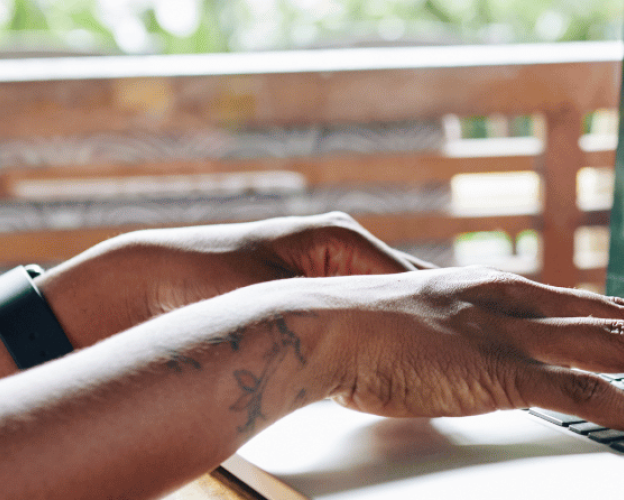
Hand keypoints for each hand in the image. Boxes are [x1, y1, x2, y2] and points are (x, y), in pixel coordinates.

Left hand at [38, 212, 431, 348]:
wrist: (151, 278)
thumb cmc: (205, 281)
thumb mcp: (273, 297)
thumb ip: (327, 310)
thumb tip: (379, 325)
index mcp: (336, 238)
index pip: (410, 277)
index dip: (440, 308)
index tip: (468, 334)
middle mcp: (339, 245)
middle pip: (410, 285)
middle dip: (439, 316)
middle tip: (472, 348)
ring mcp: (328, 263)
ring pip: (392, 297)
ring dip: (416, 324)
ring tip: (448, 354)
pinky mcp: (314, 283)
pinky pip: (368, 306)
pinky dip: (387, 328)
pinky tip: (401, 353)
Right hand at [308, 267, 623, 438]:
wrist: (321, 327)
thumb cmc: (368, 336)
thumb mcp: (439, 330)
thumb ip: (480, 343)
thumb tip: (501, 365)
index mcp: (514, 292)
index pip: (607, 306)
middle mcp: (528, 304)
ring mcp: (519, 335)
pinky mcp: (505, 372)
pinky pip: (590, 395)